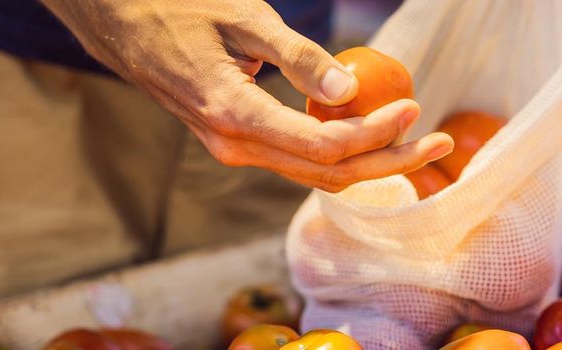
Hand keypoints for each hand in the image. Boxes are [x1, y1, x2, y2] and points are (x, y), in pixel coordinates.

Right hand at [41, 0, 452, 191]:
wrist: (120, 25)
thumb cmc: (179, 11)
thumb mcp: (244, 19)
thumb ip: (297, 56)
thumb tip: (351, 85)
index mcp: (234, 116)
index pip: (322, 145)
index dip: (375, 133)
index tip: (414, 107)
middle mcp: (235, 147)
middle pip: (328, 172)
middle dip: (390, 161)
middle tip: (441, 139)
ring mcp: (235, 151)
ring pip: (316, 174)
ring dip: (371, 163)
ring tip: (418, 139)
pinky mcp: (239, 144)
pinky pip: (299, 160)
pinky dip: (341, 153)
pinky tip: (372, 132)